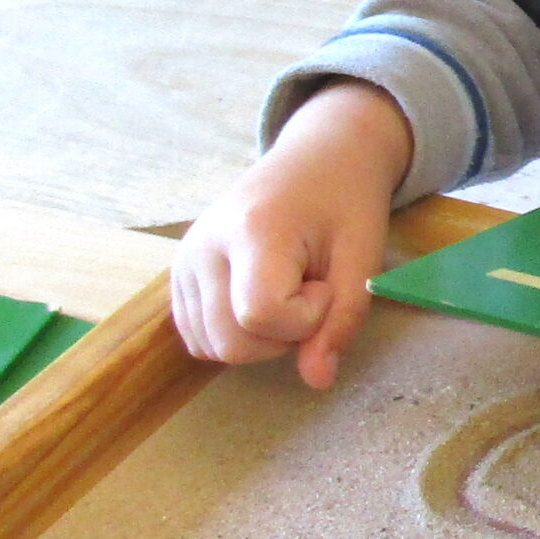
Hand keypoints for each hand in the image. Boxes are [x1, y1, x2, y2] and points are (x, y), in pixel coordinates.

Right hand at [170, 80, 411, 389]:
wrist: (317, 157)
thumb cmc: (345, 201)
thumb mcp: (362, 258)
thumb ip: (342, 321)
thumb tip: (316, 381)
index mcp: (252, 230)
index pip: (260, 315)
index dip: (304, 318)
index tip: (324, 282)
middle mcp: (203, 246)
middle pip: (231, 343)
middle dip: (283, 335)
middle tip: (310, 288)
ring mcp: (183, 260)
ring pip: (211, 347)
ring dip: (260, 337)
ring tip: (286, 288)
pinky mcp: (177, 274)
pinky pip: (198, 337)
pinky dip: (234, 334)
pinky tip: (261, 297)